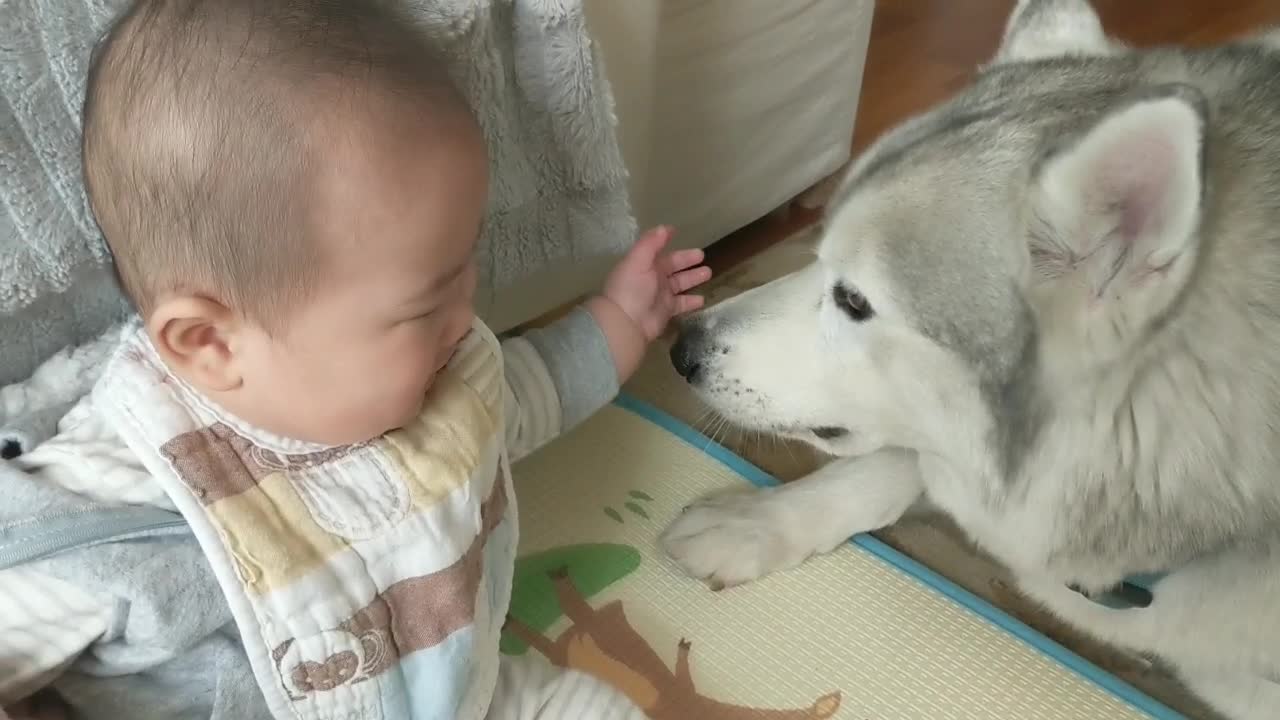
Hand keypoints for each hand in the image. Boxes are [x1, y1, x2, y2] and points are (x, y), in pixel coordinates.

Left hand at [603, 226, 711, 340]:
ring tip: (708, 273)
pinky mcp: (666, 311)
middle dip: (687, 260)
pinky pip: (682, 304)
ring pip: (680, 283)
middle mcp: (653, 277)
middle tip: (702, 255)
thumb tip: (664, 228)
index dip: (666, 241)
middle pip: (673, 265)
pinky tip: (702, 299)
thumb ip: (650, 243)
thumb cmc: (631, 288)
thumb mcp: (638, 261)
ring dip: (693, 278)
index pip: (658, 249)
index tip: (677, 231)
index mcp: (644, 263)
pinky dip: (691, 301)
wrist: (626, 322)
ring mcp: (660, 295)